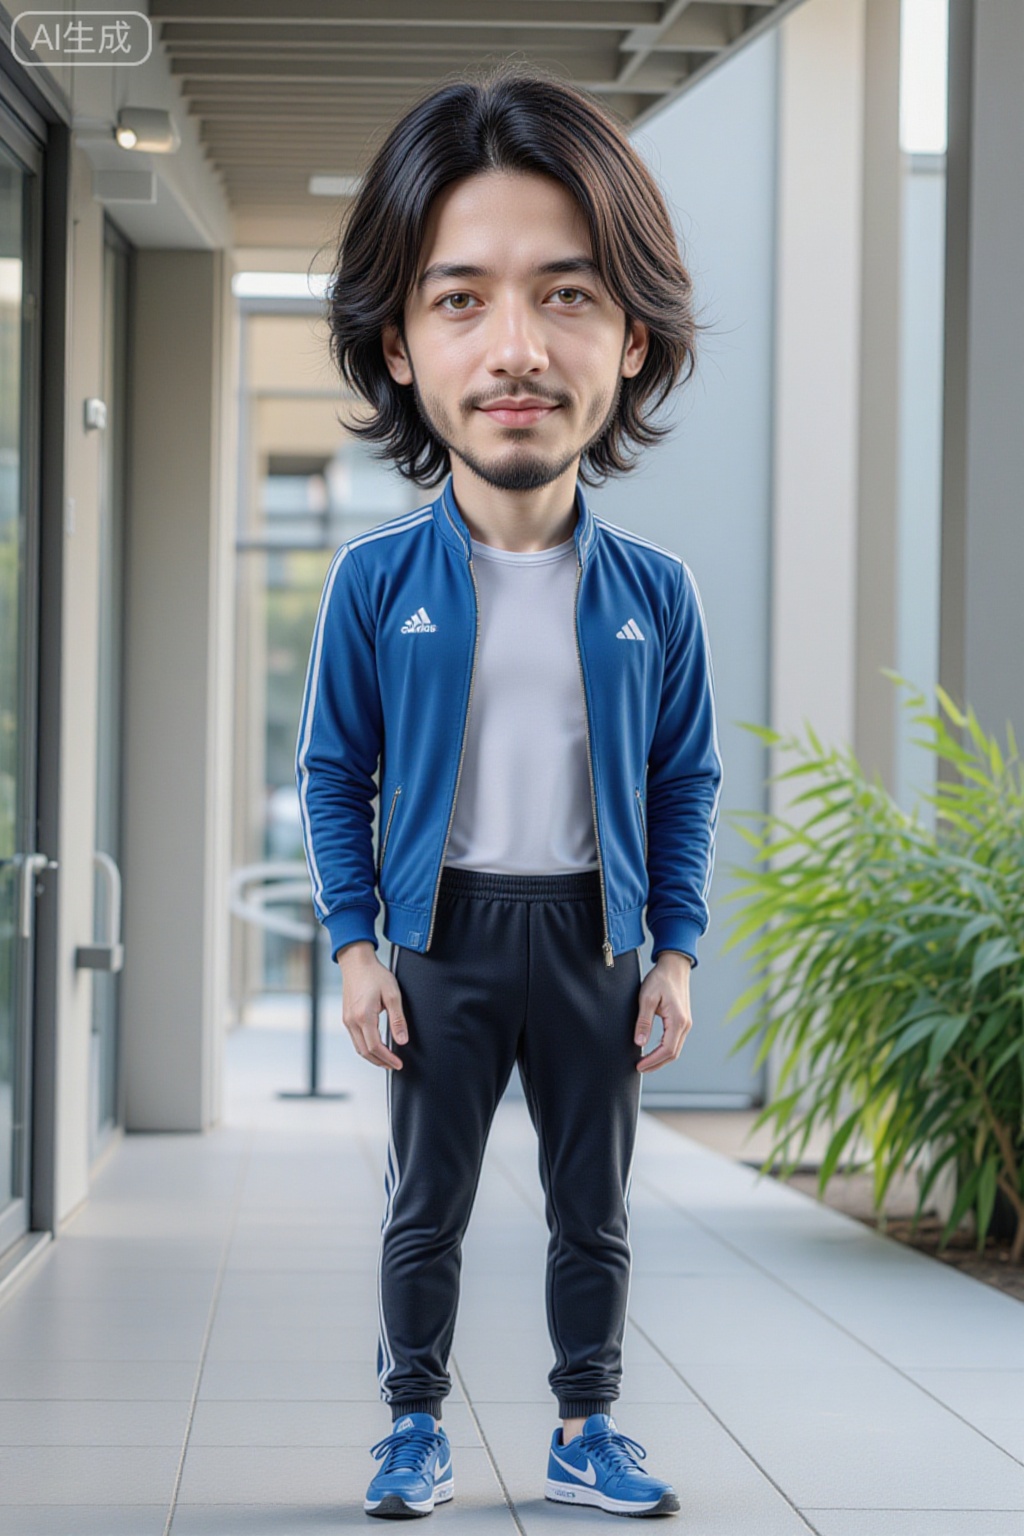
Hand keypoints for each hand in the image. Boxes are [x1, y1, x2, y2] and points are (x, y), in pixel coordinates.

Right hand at [337, 941, 407, 1069]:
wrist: (356, 962)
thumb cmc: (375, 975)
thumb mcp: (392, 994)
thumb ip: (398, 1019)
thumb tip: (402, 1040)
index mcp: (363, 1016)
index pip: (375, 1047)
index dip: (388, 1058)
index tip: (399, 1064)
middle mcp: (352, 1021)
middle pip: (365, 1052)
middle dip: (380, 1062)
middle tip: (394, 1066)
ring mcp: (347, 1020)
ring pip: (358, 1047)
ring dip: (372, 1057)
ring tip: (387, 1060)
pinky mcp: (346, 1017)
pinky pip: (355, 1039)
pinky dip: (366, 1047)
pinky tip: (376, 1047)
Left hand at [634, 950, 692, 1072]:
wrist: (674, 966)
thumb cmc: (660, 979)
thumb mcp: (646, 998)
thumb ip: (643, 1022)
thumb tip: (639, 1043)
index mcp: (678, 1020)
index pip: (667, 1050)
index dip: (652, 1061)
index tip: (639, 1066)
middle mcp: (685, 1024)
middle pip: (673, 1054)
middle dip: (656, 1064)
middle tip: (640, 1068)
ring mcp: (686, 1023)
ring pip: (675, 1049)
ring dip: (661, 1059)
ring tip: (645, 1063)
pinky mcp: (683, 1021)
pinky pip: (675, 1041)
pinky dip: (665, 1050)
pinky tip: (653, 1052)